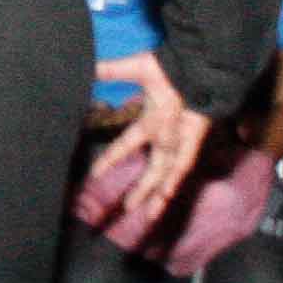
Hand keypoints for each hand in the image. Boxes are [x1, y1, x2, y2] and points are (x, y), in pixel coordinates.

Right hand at [82, 49, 213, 233]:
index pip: (125, 146)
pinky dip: (174, 179)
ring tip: (147, 216)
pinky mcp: (192, 140)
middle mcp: (163, 137)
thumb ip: (109, 70)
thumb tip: (86, 66)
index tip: (94, 175)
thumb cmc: (168, 68)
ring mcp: (178, 141)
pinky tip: (166, 195)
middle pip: (150, 170)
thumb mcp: (134, 68)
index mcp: (149, 122)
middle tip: (127, 209)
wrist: (196, 66)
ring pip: (166, 174)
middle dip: (140, 190)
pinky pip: (182, 165)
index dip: (110, 160)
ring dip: (156, 194)